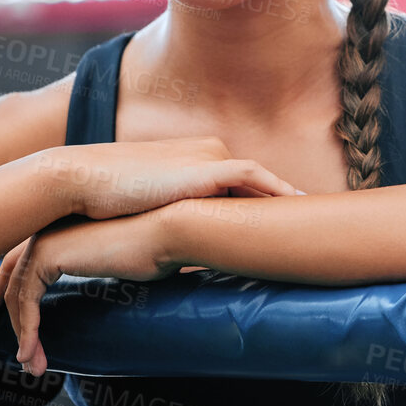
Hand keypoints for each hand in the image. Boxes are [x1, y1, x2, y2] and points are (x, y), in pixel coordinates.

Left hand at [0, 211, 175, 376]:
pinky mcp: (48, 257)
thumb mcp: (118, 261)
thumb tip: (100, 293)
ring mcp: (45, 241)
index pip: (22, 258)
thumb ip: (98, 269)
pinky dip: (29, 331)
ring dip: (22, 333)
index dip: (5, 284)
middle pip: (11, 274)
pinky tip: (33, 354)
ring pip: (18, 294)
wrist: (166, 232)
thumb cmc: (154, 247)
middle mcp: (47, 229)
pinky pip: (27, 301)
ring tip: (31, 364)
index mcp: (63, 226)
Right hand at [31, 136, 299, 220]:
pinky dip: (280, 193)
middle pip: (260, 181)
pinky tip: (299, 208)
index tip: (291, 220)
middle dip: (288, 200)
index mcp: (198, 158)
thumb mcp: (150, 209)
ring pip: (264, 181)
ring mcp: (211, 158)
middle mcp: (210, 152)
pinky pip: (257, 180)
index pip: (243, 183)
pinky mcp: (209, 169)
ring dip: (291, 198)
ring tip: (321, 218)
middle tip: (320, 220)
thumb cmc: (107, 200)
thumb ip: (174, 220)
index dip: (267, 202)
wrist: (84, 179)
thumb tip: (184, 252)